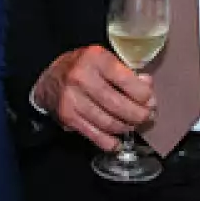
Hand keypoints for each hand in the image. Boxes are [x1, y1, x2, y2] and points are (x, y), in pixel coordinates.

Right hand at [31, 46, 154, 151]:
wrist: (49, 79)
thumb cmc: (82, 66)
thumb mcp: (103, 58)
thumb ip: (125, 70)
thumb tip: (147, 84)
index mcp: (95, 58)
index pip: (126, 80)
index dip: (143, 94)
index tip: (150, 100)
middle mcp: (82, 78)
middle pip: (118, 105)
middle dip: (138, 114)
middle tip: (147, 116)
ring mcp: (73, 99)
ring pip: (108, 122)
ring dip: (126, 127)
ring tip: (133, 125)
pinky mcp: (68, 117)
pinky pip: (94, 134)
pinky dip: (109, 142)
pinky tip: (118, 142)